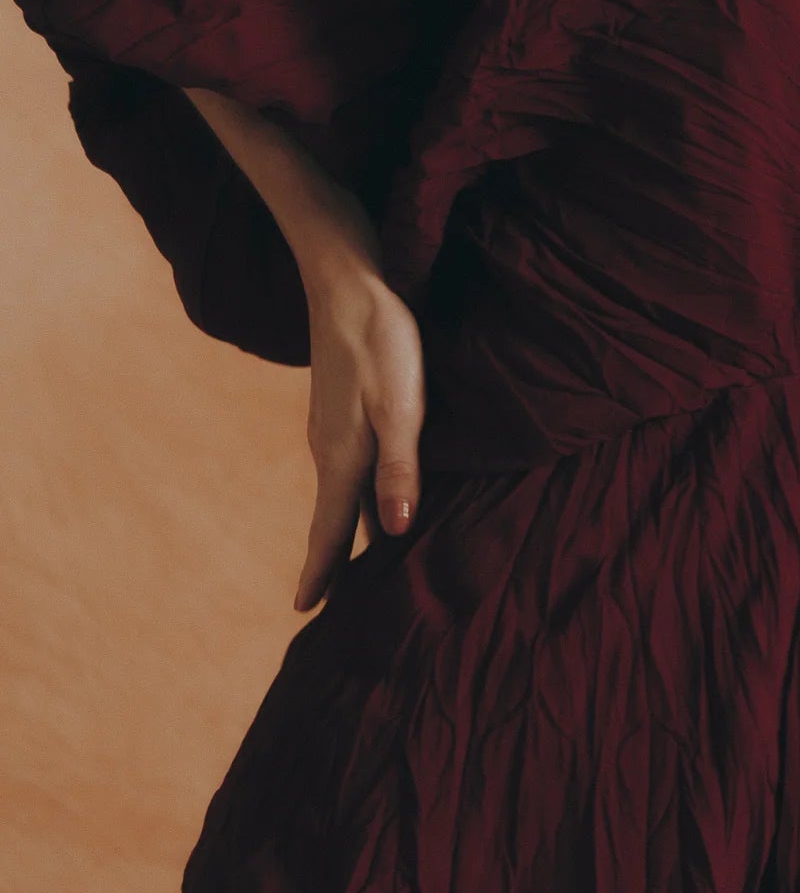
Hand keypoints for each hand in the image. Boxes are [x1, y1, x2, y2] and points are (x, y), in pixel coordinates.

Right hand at [293, 267, 425, 610]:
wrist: (350, 281)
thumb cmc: (383, 341)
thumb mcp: (402, 405)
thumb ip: (400, 468)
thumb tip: (396, 533)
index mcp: (343, 456)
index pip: (331, 529)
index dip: (322, 572)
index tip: (305, 612)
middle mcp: (331, 449)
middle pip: (333, 519)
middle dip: (334, 562)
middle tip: (334, 606)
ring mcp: (335, 429)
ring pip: (344, 494)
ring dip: (349, 531)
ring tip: (361, 567)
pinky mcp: (346, 410)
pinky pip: (351, 470)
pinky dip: (361, 498)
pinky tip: (378, 499)